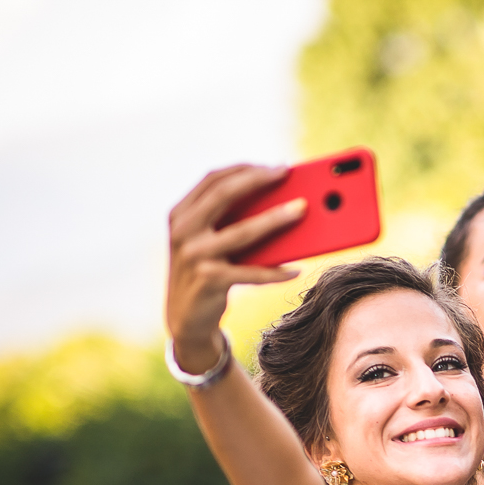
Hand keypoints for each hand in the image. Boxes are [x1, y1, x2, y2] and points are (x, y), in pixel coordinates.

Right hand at [165, 164, 304, 369]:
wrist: (187, 318)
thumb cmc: (209, 271)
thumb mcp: (210, 241)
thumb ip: (229, 219)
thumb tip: (279, 198)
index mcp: (181, 214)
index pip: (213, 179)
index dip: (245, 168)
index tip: (277, 166)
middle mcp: (182, 231)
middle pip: (224, 195)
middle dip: (259, 181)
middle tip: (289, 175)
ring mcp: (194, 255)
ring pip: (242, 232)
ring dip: (276, 219)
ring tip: (303, 211)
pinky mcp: (209, 281)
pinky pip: (252, 273)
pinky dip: (276, 272)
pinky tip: (296, 270)